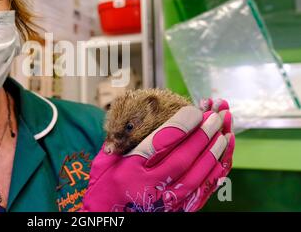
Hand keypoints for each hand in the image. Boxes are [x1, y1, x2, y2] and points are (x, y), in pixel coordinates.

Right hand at [82, 99, 234, 211]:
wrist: (106, 218)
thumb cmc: (103, 185)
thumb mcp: (104, 160)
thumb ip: (121, 139)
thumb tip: (143, 115)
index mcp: (128, 170)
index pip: (160, 144)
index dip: (181, 125)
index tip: (195, 110)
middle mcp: (148, 187)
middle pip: (182, 158)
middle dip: (202, 135)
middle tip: (216, 116)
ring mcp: (164, 202)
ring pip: (196, 175)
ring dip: (213, 153)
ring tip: (225, 133)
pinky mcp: (175, 210)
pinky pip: (200, 192)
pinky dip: (214, 174)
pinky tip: (222, 159)